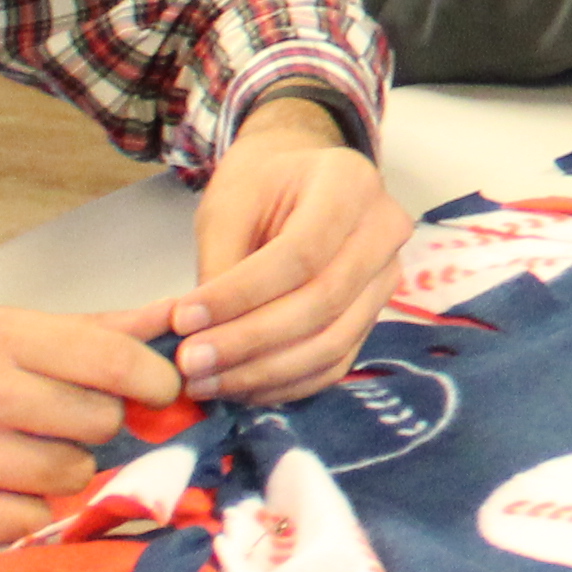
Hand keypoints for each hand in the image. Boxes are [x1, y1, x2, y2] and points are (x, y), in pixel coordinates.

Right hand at [0, 308, 177, 546]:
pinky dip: (22, 509)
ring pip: (74, 473)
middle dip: (96, 427)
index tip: (161, 391)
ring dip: (62, 472)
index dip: (154, 380)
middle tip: (59, 424)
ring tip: (19, 456)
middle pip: (102, 420)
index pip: (113, 358)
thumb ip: (92, 331)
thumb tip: (178, 314)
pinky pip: (33, 517)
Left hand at [164, 103, 404, 404]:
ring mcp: (388, 277)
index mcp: (349, 184)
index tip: (184, 319)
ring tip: (206, 382)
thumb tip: (192, 336)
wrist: (300, 184)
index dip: (241, 294)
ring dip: (264, 372)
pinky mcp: (376, 315)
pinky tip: (240, 388)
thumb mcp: (230, 207)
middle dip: (249, 340)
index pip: (301, 253)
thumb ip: (219, 267)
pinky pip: (337, 362)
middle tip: (191, 362)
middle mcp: (384, 230)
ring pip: (333, 341)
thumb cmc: (261, 188)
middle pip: (322, 302)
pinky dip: (287, 385)